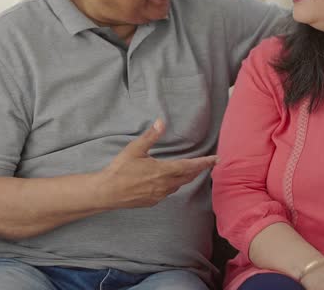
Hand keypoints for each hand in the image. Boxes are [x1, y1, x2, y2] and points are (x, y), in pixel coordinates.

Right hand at [99, 119, 217, 208]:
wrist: (107, 192)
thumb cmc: (120, 169)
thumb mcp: (135, 149)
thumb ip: (150, 136)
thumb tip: (161, 122)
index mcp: (163, 171)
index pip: (190, 166)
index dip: (204, 163)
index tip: (216, 160)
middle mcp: (164, 185)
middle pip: (188, 177)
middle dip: (198, 170)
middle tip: (208, 164)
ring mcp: (159, 195)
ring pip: (178, 185)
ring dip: (186, 177)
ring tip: (191, 170)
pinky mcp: (152, 201)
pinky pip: (168, 192)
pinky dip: (173, 184)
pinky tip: (169, 181)